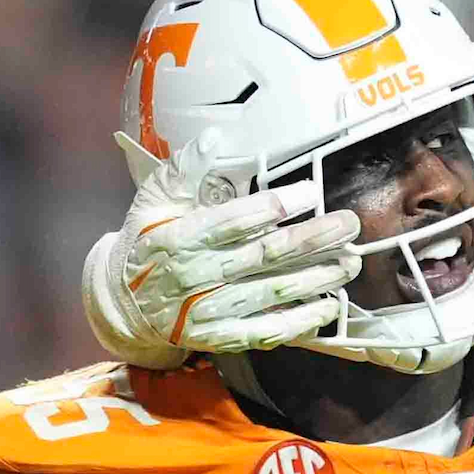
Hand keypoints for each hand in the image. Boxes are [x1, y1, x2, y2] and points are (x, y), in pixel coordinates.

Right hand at [84, 130, 361, 368]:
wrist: (123, 303)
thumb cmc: (147, 240)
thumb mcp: (154, 199)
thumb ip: (184, 169)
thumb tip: (213, 137)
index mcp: (179, 238)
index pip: (233, 220)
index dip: (274, 206)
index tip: (311, 191)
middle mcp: (195, 276)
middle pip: (263, 255)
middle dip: (312, 239)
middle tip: (348, 224)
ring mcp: (207, 311)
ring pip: (271, 292)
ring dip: (316, 278)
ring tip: (350, 262)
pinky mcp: (218, 336)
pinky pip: (264, 331)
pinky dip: (299, 321)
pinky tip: (328, 306)